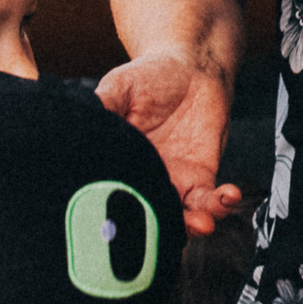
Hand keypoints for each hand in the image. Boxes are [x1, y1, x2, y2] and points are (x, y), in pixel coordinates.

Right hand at [97, 52, 240, 234]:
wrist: (192, 68)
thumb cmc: (149, 77)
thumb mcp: (118, 87)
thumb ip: (101, 106)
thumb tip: (75, 122)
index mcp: (117, 163)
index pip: (109, 198)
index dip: (114, 215)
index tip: (119, 225)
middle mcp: (142, 179)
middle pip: (143, 217)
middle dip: (153, 232)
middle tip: (161, 235)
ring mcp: (172, 182)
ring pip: (178, 218)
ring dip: (191, 226)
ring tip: (202, 223)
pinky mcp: (200, 178)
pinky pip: (209, 200)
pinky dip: (220, 204)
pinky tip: (227, 195)